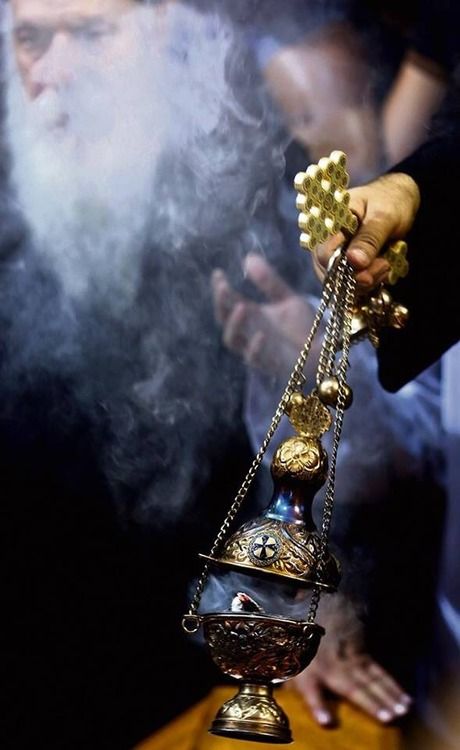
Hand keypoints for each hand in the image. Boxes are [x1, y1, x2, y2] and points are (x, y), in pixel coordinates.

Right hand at [212, 254, 314, 378]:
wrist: (323, 351)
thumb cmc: (303, 327)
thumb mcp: (287, 298)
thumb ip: (269, 282)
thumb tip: (248, 257)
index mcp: (251, 315)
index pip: (228, 301)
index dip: (220, 288)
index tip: (218, 273)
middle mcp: (249, 332)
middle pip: (224, 319)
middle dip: (221, 303)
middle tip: (223, 287)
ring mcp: (256, 348)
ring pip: (232, 340)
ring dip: (234, 324)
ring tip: (242, 306)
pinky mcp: (269, 364)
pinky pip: (254, 359)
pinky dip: (255, 348)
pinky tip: (261, 334)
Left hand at [286, 602, 411, 727]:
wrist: (321, 607)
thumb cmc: (302, 643)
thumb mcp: (289, 662)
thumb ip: (290, 687)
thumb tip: (291, 706)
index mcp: (309, 671)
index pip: (311, 689)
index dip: (317, 706)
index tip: (327, 723)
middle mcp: (331, 666)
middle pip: (353, 687)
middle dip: (370, 703)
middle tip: (387, 719)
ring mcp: (349, 660)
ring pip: (371, 680)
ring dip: (387, 698)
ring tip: (400, 713)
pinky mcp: (363, 656)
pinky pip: (380, 673)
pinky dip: (394, 687)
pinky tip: (407, 701)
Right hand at [312, 172, 419, 291]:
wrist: (398, 201)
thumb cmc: (389, 201)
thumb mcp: (383, 216)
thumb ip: (369, 238)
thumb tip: (355, 262)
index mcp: (327, 222)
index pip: (323, 254)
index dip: (345, 268)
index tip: (378, 265)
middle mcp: (324, 242)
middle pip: (330, 274)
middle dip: (360, 277)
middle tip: (386, 264)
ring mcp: (333, 257)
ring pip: (341, 285)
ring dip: (367, 281)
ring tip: (387, 264)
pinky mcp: (344, 269)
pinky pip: (351, 287)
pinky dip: (369, 284)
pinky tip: (383, 270)